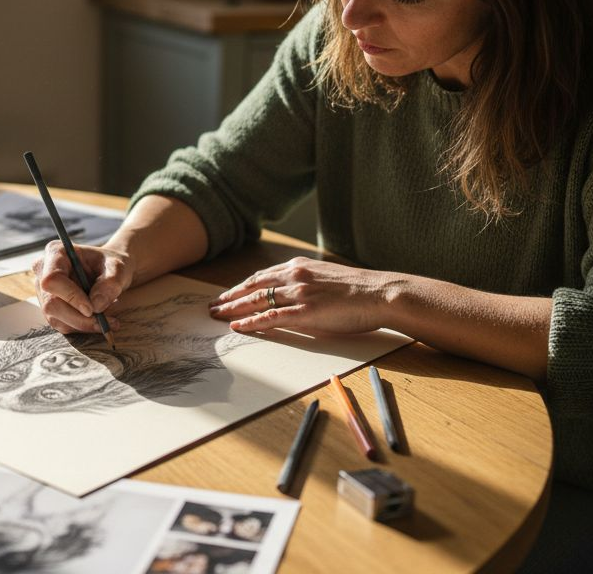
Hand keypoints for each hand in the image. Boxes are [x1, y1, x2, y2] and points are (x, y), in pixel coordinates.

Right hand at [32, 241, 133, 334]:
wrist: (109, 271)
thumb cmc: (111, 264)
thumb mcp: (118, 268)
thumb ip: (110, 283)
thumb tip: (95, 306)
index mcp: (56, 253)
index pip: (52, 279)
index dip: (70, 296)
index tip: (91, 309)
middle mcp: (43, 271)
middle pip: (51, 303)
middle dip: (78, 318)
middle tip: (104, 323)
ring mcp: (44, 291)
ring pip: (55, 318)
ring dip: (83, 325)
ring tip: (107, 321)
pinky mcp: (50, 308)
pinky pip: (61, 324)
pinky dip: (82, 327)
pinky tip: (99, 322)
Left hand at [208, 256, 398, 333]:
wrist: (380, 293)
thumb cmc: (360, 290)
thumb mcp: (327, 279)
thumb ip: (307, 283)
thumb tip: (293, 294)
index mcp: (299, 266)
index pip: (261, 276)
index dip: (241, 286)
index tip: (228, 294)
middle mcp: (294, 275)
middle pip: (252, 286)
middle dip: (230, 297)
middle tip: (212, 306)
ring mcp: (299, 292)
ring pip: (256, 301)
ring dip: (233, 309)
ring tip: (217, 316)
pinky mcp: (305, 311)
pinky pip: (270, 317)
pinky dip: (251, 322)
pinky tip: (237, 326)